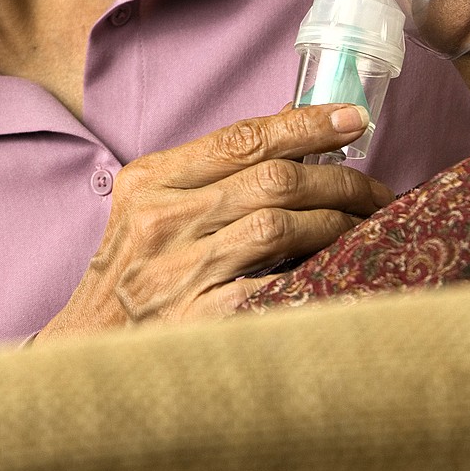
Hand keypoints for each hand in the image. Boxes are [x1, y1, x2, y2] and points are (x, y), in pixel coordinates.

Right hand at [36, 104, 393, 338]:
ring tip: (369, 226)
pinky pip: (274, 287)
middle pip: (272, 180)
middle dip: (339, 180)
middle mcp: (160, 220)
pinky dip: (316, 274)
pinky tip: (344, 271)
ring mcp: (178, 272)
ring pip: (279, 227)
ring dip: (338, 224)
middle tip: (378, 189)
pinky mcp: (199, 320)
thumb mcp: (152, 210)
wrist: (92, 352)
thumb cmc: (133, 276)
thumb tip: (293, 131)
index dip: (306, 124)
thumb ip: (212, 173)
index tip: (354, 118)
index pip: (242, 138)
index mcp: (150, 181)